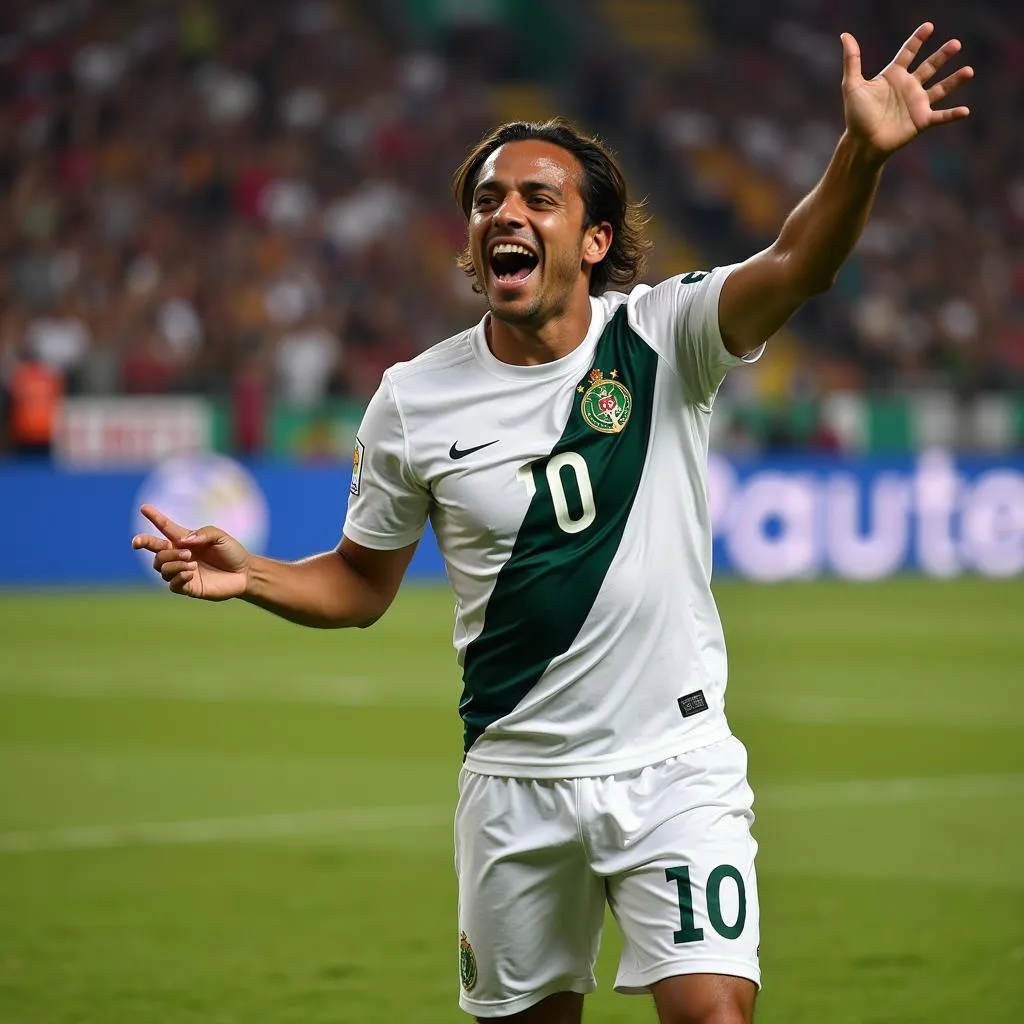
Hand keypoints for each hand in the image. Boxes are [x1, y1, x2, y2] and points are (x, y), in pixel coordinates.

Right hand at [132, 504, 249, 599]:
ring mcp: (182, 571)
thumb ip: (203, 533)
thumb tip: (183, 541)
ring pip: (161, 568)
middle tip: (186, 552)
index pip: (165, 527)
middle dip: (150, 545)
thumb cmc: (232, 552)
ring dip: (174, 564)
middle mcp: (180, 555)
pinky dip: (178, 577)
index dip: (154, 517)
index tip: (143, 507)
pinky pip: (172, 584)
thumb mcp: (221, 537)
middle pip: (155, 551)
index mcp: (185, 540)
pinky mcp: (188, 587)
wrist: (245, 573)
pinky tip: (191, 573)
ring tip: (193, 564)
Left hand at [841, 22, 972, 160]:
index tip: (929, 26)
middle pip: (930, 66)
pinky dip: (953, 115)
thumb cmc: (856, 116)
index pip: (908, 52)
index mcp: (894, 76)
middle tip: (955, 44)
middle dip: (942, 55)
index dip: (918, 39)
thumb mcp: (852, 85)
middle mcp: (908, 87)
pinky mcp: (921, 121)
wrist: (862, 142)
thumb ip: (852, 60)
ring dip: (955, 80)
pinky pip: (941, 117)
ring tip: (969, 71)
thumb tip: (845, 35)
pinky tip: (965, 111)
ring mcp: (917, 103)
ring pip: (941, 88)